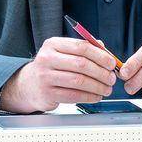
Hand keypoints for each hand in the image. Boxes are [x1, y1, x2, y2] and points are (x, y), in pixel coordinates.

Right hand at [0, 37, 118, 112]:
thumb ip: (84, 49)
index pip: (81, 47)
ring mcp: (45, 76)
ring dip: (97, 86)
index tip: (112, 63)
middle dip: (101, 72)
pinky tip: (96, 96)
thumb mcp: (63, 53)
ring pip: (79, 81)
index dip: (100, 56)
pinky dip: (89, 97)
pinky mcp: (47, 93)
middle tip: (112, 78)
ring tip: (106, 89)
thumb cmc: (52, 67)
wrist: (30, 85)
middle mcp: (47, 58)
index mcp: (53, 44)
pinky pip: (73, 95)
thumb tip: (106, 52)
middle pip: (81, 64)